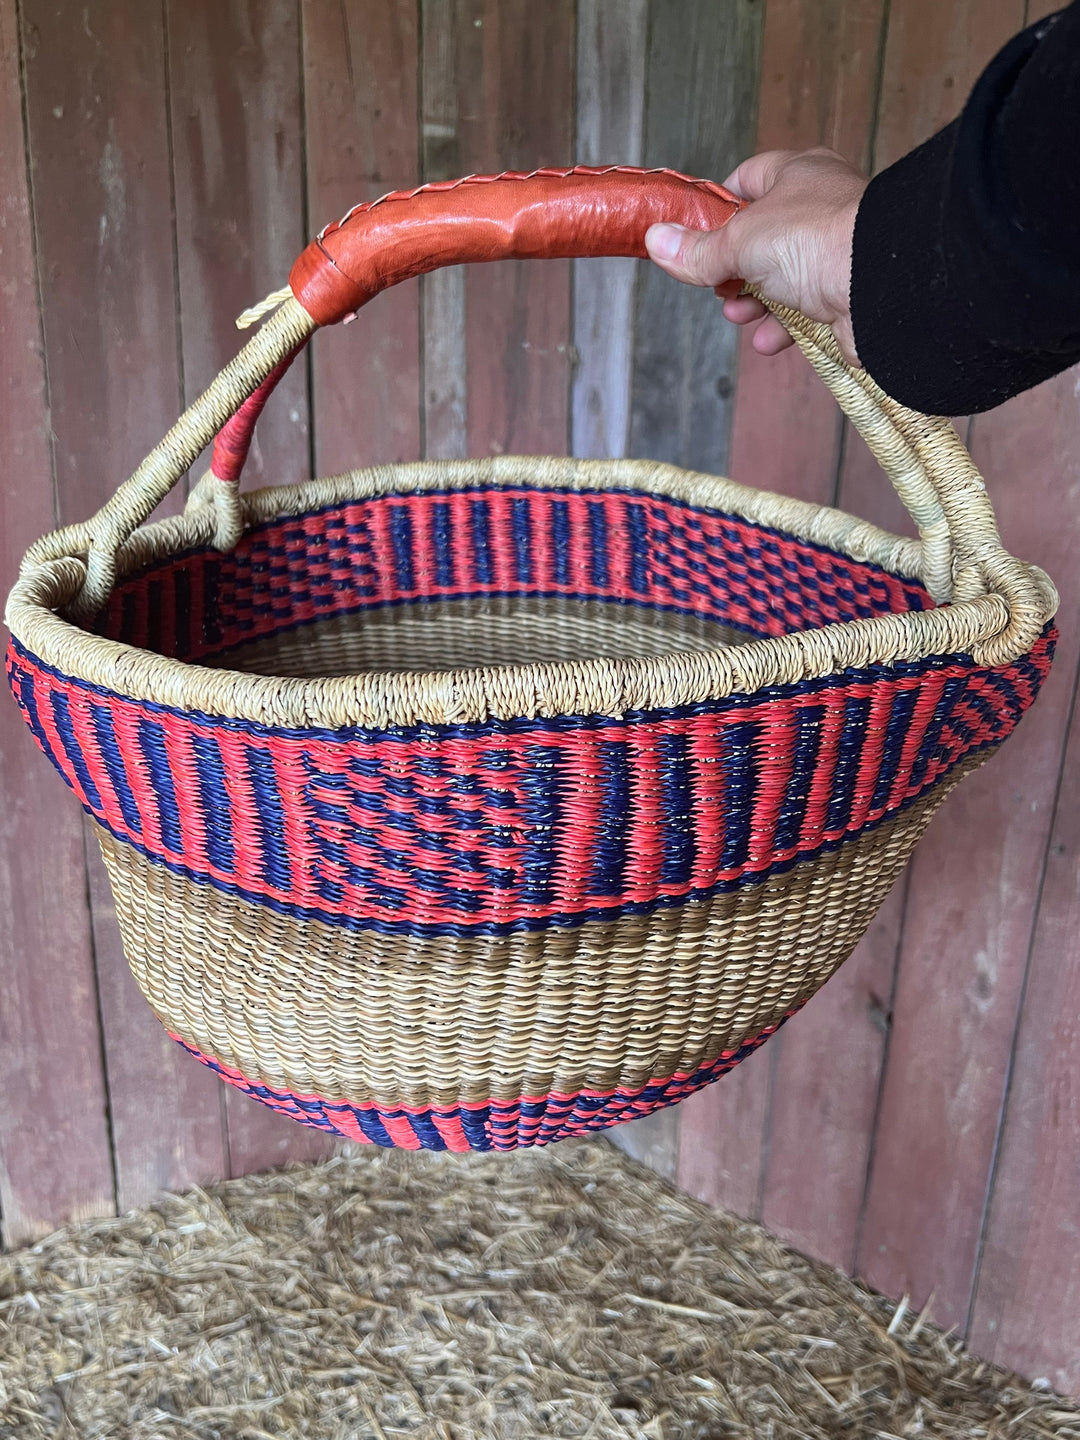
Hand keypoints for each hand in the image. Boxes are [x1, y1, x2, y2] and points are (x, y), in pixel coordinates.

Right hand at [645, 147, 867, 365]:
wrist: (881, 283)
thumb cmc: (817, 239)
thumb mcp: (740, 241)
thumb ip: (698, 250)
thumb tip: (655, 241)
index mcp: (794, 175)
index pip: (745, 180)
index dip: (717, 209)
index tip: (694, 238)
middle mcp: (818, 207)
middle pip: (760, 237)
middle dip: (733, 268)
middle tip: (718, 286)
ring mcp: (834, 250)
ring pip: (782, 277)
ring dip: (755, 301)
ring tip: (739, 315)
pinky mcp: (846, 291)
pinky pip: (807, 310)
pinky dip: (784, 326)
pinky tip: (768, 339)